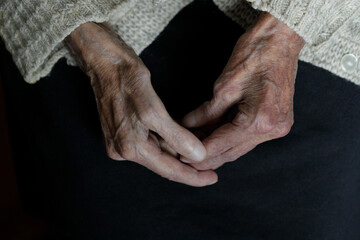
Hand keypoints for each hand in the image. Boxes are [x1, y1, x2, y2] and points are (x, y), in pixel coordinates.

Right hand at [65, 22, 217, 185]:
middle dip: (189, 164)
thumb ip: (176, 136)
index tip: (212, 178)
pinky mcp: (125, 130)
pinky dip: (169, 141)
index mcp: (130, 148)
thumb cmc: (126, 80)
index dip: (193, 176)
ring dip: (180, 152)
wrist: (105, 62)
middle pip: (164, 163)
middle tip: (213, 165)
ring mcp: (122, 141)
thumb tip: (197, 156)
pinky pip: (152, 142)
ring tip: (203, 150)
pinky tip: (185, 138)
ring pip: (160, 152)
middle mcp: (124, 149)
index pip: (168, 170)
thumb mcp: (153, 110)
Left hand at [182, 13, 304, 169]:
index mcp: (259, 122)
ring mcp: (278, 127)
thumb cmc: (254, 55)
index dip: (198, 152)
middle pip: (232, 152)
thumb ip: (207, 112)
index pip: (221, 145)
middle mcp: (272, 130)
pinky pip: (249, 137)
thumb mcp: (225, 86)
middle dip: (207, 156)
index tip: (181, 156)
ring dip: (218, 148)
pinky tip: (213, 136)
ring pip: (240, 147)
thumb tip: (188, 125)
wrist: (281, 39)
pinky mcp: (277, 121)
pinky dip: (230, 138)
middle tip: (184, 157)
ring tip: (194, 146)